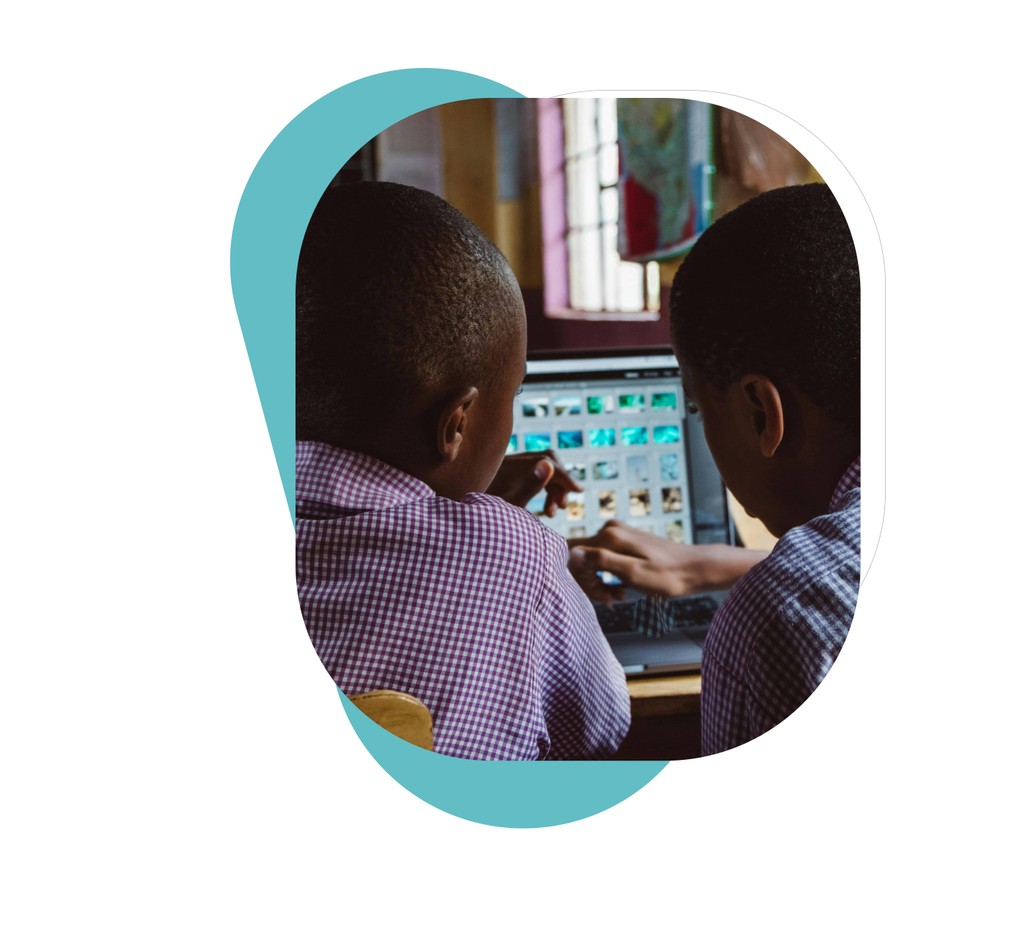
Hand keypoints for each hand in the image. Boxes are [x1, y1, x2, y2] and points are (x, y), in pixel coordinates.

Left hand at [486, 451, 582, 515]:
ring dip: (552, 486)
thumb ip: (530, 485)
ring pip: (540, 467)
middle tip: (563, 505)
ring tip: (551, 512)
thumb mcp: (509, 504)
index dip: (566, 477)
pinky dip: (541, 487)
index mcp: (513, 466)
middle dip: (560, 481)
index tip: (578, 491)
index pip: (549, 462)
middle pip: (547, 459)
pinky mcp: (503, 473)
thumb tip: (548, 464)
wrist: (455, 522)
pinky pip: (530, 472)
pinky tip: (539, 508)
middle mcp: (510, 461)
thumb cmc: (480, 515)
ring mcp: (506, 466)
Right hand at [568, 520, 767, 598]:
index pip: (572, 553)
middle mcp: (610, 530)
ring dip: (600, 582)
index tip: (597, 593)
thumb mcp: (633, 573)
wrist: (695, 569)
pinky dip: (609, 577)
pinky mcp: (624, 541)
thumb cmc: (667, 576)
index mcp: (609, 536)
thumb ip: (601, 561)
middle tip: (610, 600)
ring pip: (592, 561)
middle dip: (590, 583)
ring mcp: (617, 534)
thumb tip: (572, 553)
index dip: (577, 576)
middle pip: (581, 558)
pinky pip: (604, 559)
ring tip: (618, 597)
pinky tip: (621, 590)